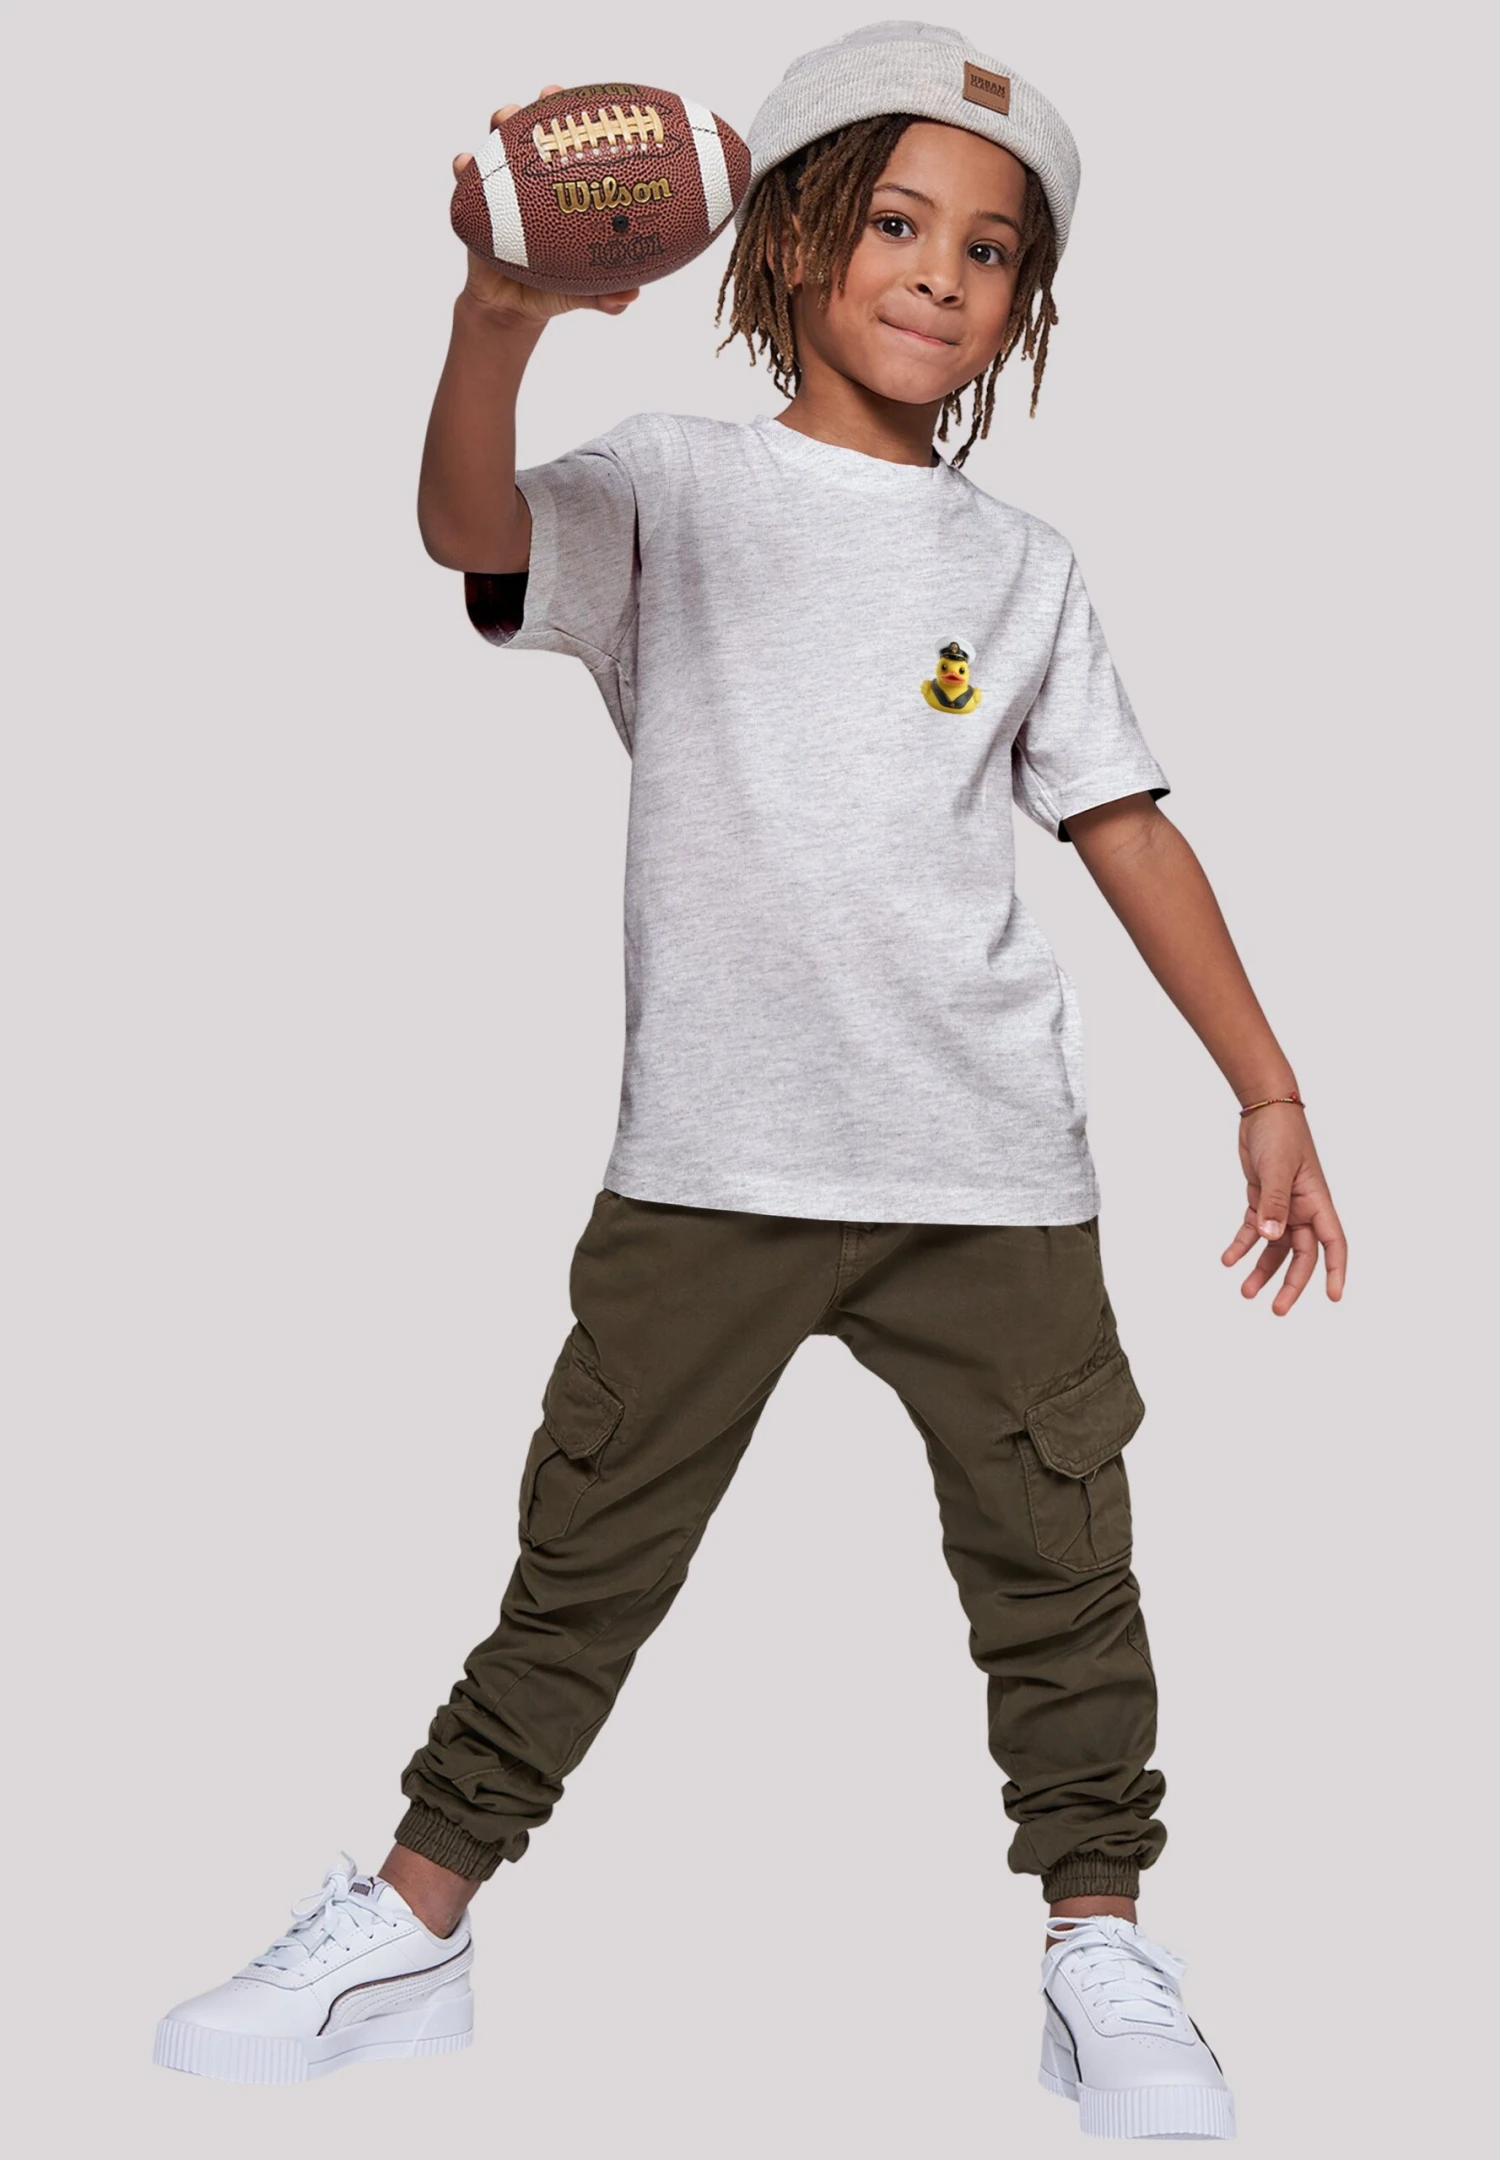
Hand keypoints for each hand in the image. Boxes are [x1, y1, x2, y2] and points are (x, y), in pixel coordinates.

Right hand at [453, 87, 641, 325]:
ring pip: (500, 146)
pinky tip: (463, 161)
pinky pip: (466, 180)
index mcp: (564, 193)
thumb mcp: (583, 293)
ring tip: (503, 119)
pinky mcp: (475, 203)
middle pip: (536, 135)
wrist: (512, 308)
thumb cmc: (554, 289)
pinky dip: (463, 166)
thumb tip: (631, 297)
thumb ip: (606, 297)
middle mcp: (534, 183)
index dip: (584, 124)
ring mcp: (502, 188)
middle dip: (542, 108)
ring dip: (500, 125)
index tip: (595, 105)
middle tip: (548, 96)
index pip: (574, 151)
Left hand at [1221, 1104, 1346, 1313]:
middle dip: (1290, 1283)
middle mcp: (1303, 1209)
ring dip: (1261, 1269)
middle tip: (1276, 1310)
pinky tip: (1227, 1260)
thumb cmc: (1280, 1133)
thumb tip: (1272, 1238)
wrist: (1262, 1109)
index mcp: (1317, 1201)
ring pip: (1275, 1248)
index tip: (1333, 1297)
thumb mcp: (1276, 1167)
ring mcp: (1282, 1206)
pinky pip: (1253, 1231)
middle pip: (1301, 1255)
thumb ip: (1273, 1204)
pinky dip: (1241, 1246)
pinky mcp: (1261, 1201)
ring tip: (1245, 1291)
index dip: (1336, 1271)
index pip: (1333, 1243)